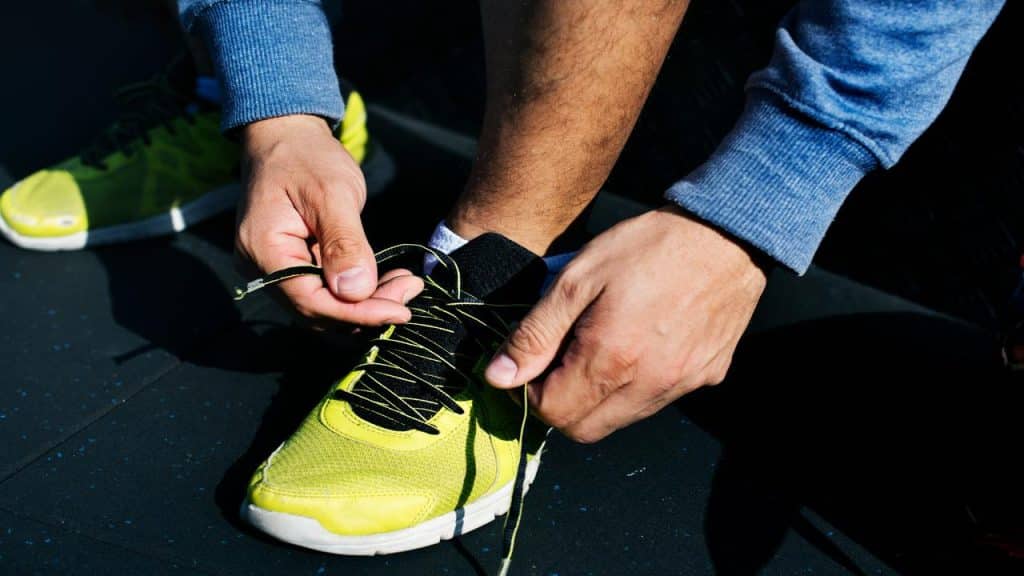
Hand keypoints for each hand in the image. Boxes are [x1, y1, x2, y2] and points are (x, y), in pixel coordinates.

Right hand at [237, 115, 420, 324]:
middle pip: (317, 310)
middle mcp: (260, 267)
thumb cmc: (307, 156)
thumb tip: (356, 293)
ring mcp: (274, 268)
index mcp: (263, 249)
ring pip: (323, 306)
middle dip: (366, 310)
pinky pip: (324, 291)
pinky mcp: (292, 265)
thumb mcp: (332, 193)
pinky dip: (356, 292)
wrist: (287, 136)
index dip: (356, 313)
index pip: (310, 301)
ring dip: (365, 304)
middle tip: (410, 292)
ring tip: (404, 286)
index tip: (400, 311)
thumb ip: (343, 243)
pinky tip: (386, 281)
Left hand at [484, 205, 765, 442]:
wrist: (725, 234)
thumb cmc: (647, 247)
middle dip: (559, 405)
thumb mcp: (577, 278)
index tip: (531, 364)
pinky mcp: (705, 377)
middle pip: (584, 430)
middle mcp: (648, 385)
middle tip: (557, 361)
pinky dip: (635, 387)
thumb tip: (499, 377)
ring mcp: (680, 385)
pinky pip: (657, 400)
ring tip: (597, 348)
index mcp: (610, 359)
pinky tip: (638, 345)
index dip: (529, 394)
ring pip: (620, 419)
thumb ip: (536, 333)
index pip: (552, 413)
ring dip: (596, 399)